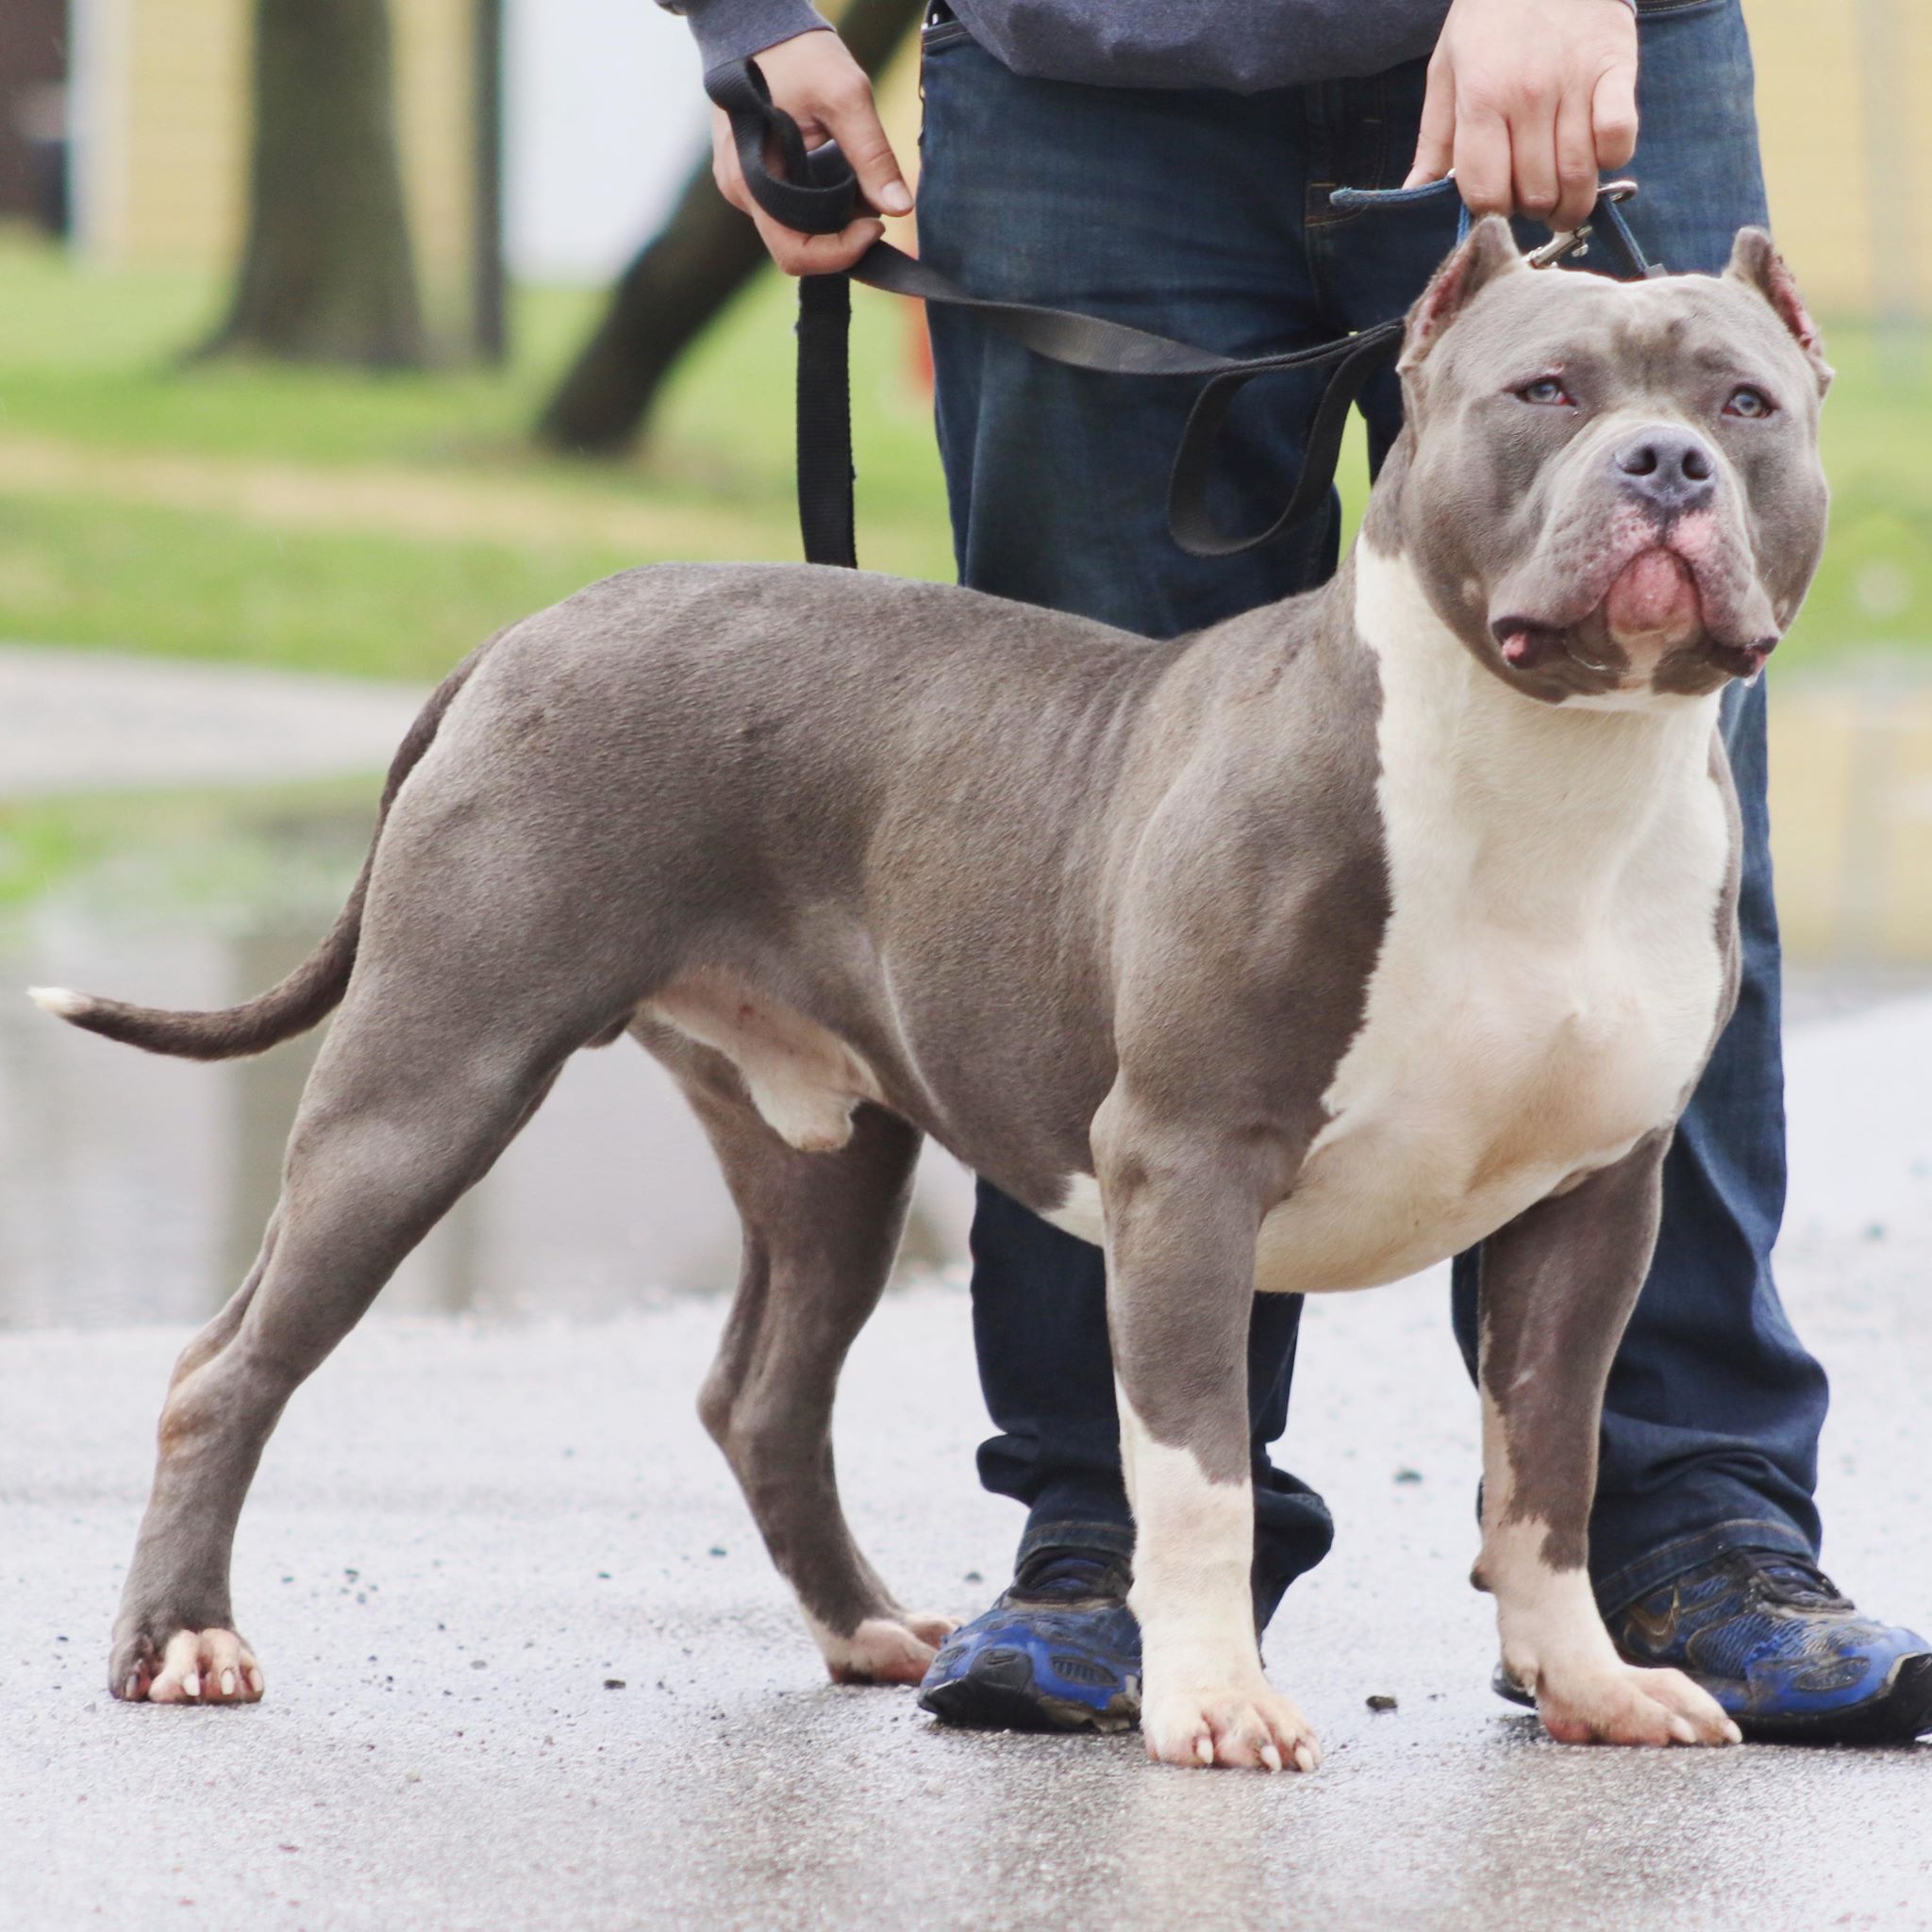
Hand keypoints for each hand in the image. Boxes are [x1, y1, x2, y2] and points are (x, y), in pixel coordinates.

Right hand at [710, 29, 912, 274]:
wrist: (754, 24)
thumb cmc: (795, 52)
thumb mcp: (846, 95)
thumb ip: (873, 154)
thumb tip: (901, 208)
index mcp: (752, 180)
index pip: (796, 251)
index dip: (841, 251)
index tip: (877, 225)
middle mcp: (740, 192)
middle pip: (797, 247)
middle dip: (841, 238)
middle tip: (874, 211)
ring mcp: (743, 188)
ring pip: (796, 231)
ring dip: (834, 220)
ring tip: (859, 183)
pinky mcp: (752, 179)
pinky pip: (790, 211)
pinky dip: (821, 205)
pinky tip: (839, 175)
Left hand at [1405, 0, 1638, 232]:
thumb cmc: (1489, 17)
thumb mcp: (1447, 70)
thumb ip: (1435, 137)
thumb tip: (1415, 192)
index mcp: (1482, 99)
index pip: (1486, 192)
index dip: (1490, 211)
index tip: (1496, 201)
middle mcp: (1528, 95)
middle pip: (1535, 192)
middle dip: (1531, 210)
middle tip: (1531, 198)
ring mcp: (1575, 83)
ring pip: (1578, 176)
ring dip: (1571, 201)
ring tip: (1563, 198)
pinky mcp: (1616, 68)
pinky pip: (1619, 138)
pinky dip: (1612, 158)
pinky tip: (1596, 153)